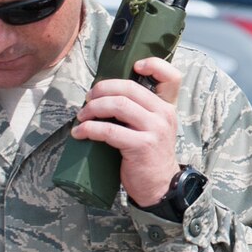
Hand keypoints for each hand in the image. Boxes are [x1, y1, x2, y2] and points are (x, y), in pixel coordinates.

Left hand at [71, 56, 182, 206]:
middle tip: (88, 99)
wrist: (160, 186)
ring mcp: (154, 129)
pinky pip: (109, 130)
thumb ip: (141, 109)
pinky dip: (89, 129)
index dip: (154, 65)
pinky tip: (80, 133)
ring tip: (82, 116)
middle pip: (129, 88)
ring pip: (117, 105)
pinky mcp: (141, 146)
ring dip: (93, 108)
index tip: (134, 67)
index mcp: (168, 106)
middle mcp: (164, 114)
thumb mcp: (153, 127)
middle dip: (102, 90)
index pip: (171, 77)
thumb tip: (105, 94)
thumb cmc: (149, 155)